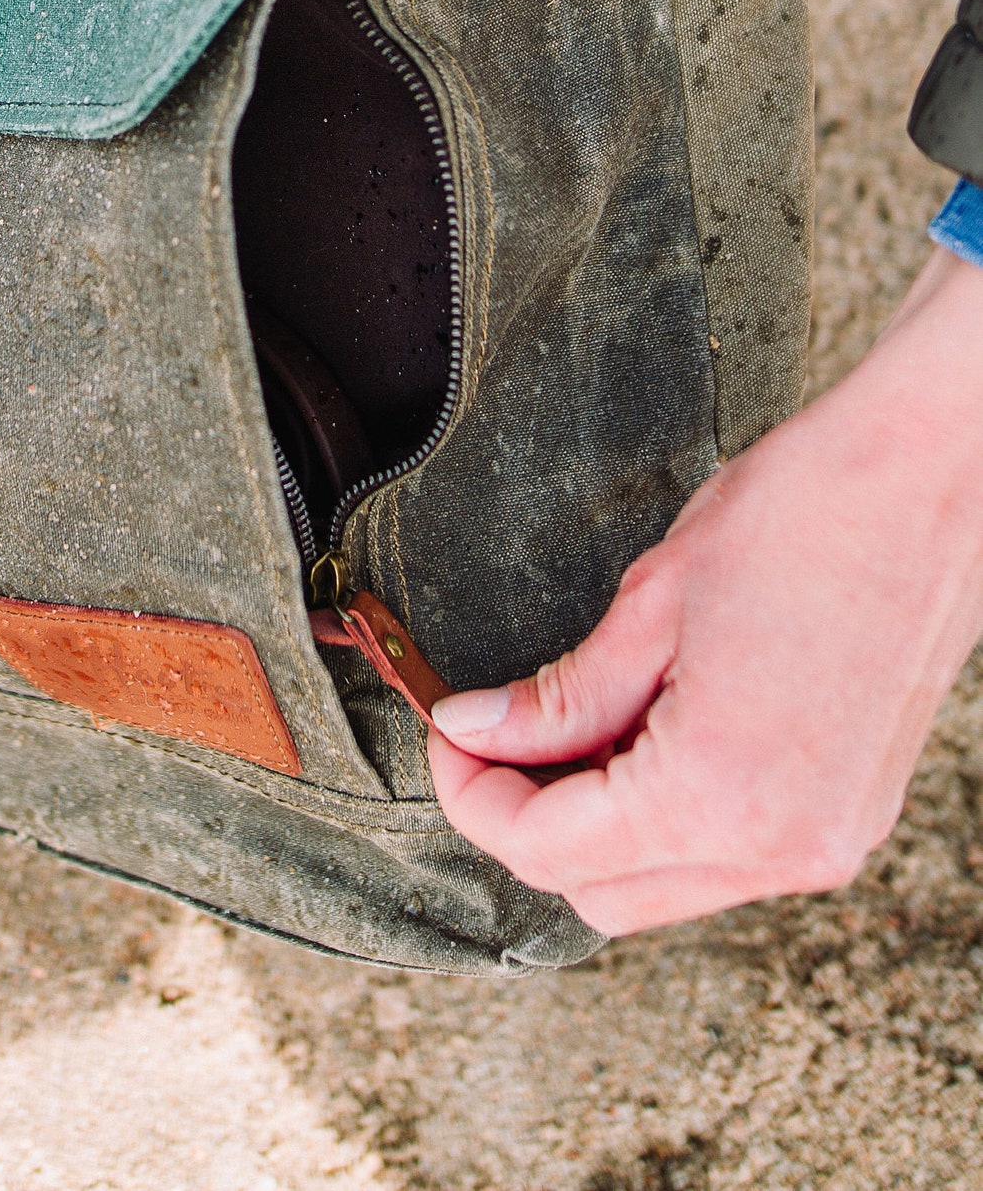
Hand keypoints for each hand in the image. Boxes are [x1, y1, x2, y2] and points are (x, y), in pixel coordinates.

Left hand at [427, 244, 982, 934]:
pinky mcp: (849, 821)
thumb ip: (558, 694)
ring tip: (567, 723)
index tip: (448, 739)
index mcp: (717, 793)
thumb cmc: (805, 518)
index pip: (548, 849)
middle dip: (526, 819)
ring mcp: (824, 843)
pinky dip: (667, 818)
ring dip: (598, 828)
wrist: (927, 483)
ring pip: (663, 887)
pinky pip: (726, 860)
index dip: (472, 798)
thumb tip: (475, 730)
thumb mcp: (651, 603)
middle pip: (599, 892)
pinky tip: (644, 732)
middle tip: (489, 734)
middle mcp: (778, 846)